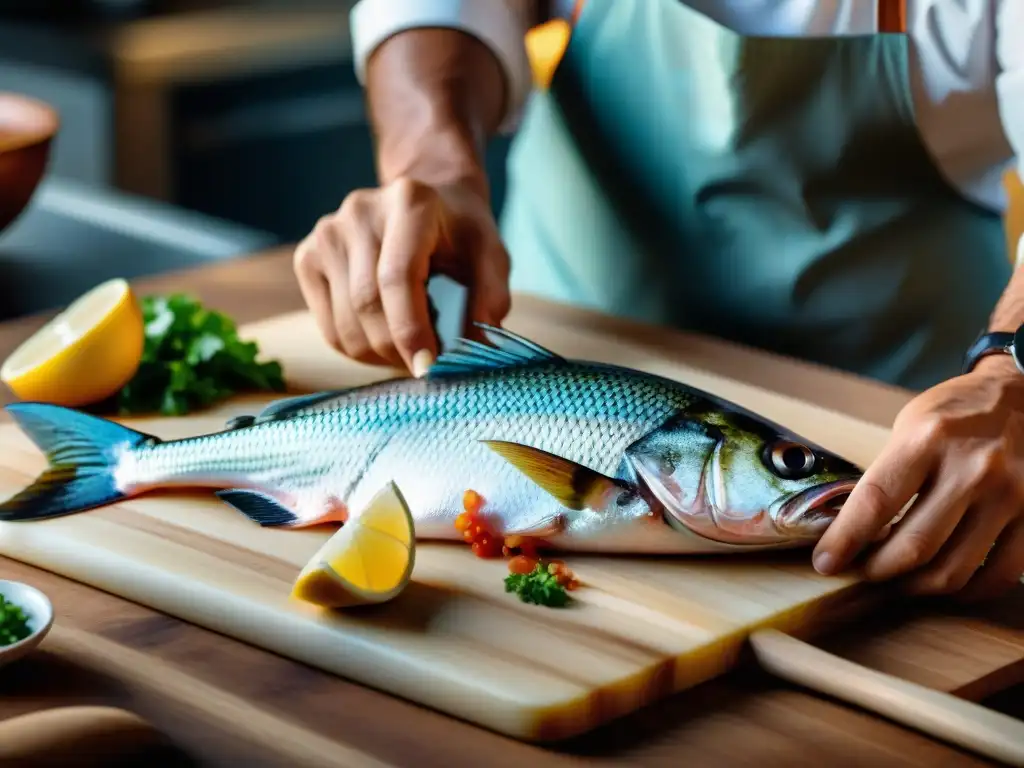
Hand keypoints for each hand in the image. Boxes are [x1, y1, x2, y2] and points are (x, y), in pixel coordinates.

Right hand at [293, 177, 510, 375]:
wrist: (425, 204)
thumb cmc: (461, 235)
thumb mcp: (491, 257)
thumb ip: (491, 298)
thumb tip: (476, 348)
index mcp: (409, 203)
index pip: (397, 278)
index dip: (410, 330)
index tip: (428, 368)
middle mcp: (360, 212)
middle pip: (367, 306)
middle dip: (398, 350)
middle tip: (427, 364)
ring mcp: (327, 233)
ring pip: (345, 325)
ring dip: (379, 355)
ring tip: (408, 348)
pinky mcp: (307, 257)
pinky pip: (329, 328)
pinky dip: (358, 349)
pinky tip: (383, 336)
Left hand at [812, 356, 1023, 600]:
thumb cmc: (956, 415)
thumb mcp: (910, 427)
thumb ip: (887, 476)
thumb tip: (851, 533)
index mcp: (928, 439)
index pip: (876, 501)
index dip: (844, 540)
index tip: (825, 563)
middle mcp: (972, 468)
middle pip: (913, 546)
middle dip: (877, 571)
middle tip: (861, 574)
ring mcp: (1010, 495)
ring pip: (952, 570)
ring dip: (915, 586)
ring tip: (897, 580)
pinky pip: (997, 575)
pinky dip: (965, 590)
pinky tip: (945, 581)